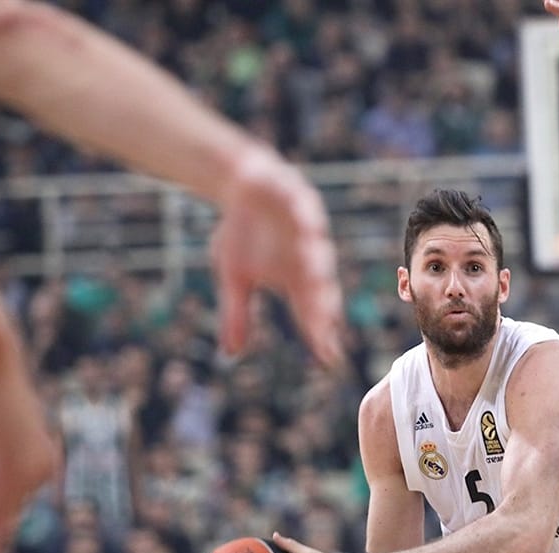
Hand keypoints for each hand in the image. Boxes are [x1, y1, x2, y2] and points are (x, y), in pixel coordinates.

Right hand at [209, 147, 344, 365]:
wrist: (241, 186)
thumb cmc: (242, 235)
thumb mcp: (234, 276)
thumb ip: (237, 313)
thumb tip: (230, 354)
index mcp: (298, 281)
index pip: (312, 313)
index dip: (320, 335)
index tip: (328, 359)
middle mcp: (309, 258)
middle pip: (320, 286)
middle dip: (323, 306)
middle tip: (327, 328)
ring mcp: (307, 228)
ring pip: (317, 250)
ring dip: (318, 265)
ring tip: (318, 282)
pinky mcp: (300, 199)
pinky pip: (304, 211)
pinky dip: (305, 219)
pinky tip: (307, 228)